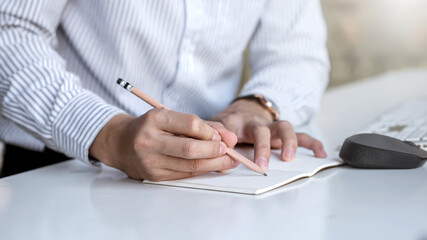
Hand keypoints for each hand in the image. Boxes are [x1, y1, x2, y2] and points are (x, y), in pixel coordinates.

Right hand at [89, 109, 237, 180]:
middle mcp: (149, 140)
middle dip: (216, 151)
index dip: (211, 131)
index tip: (222, 135)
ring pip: (190, 166)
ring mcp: (150, 160)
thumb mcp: (170, 117)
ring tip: (228, 160)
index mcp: (154, 119)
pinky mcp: (154, 176)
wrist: (120, 143)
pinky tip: (212, 166)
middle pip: (191, 149)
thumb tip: (228, 136)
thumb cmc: (150, 128)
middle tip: (230, 150)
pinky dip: (202, 170)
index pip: (190, 124)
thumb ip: (200, 125)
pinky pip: (185, 175)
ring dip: (214, 164)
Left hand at [211, 99, 326, 170]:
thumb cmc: (230, 122)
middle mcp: (256, 122)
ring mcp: (271, 127)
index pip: (230, 125)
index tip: (228, 146)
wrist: (244, 110)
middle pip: (261, 130)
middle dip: (262, 147)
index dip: (227, 134)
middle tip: (261, 166)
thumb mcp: (216, 125)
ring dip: (288, 142)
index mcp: (235, 121)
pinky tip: (320, 153)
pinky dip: (312, 143)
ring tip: (288, 158)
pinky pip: (301, 136)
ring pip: (283, 128)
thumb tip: (212, 149)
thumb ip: (213, 134)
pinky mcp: (283, 133)